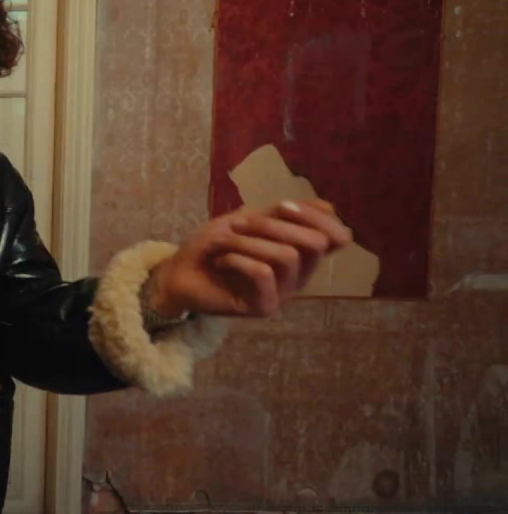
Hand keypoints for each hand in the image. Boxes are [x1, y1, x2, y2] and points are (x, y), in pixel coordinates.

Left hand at [149, 199, 352, 318]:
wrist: (179, 273)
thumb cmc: (214, 246)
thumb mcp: (248, 221)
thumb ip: (283, 214)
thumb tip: (328, 207)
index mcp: (301, 253)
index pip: (335, 237)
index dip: (315, 217)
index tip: (281, 206)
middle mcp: (299, 275)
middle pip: (315, 244)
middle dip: (275, 225)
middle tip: (239, 223)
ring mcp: (283, 293)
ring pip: (288, 257)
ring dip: (249, 241)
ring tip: (224, 241)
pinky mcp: (263, 307)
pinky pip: (263, 274)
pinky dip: (237, 259)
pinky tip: (220, 261)